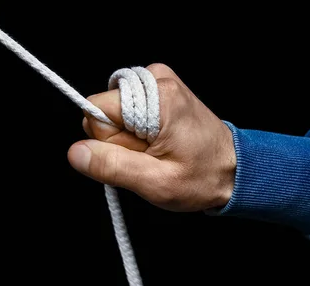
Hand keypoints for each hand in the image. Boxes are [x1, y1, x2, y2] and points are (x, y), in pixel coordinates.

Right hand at [67, 63, 235, 211]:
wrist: (233, 170)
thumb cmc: (202, 177)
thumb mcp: (156, 182)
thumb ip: (113, 166)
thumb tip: (76, 152)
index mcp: (158, 95)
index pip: (95, 112)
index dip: (111, 143)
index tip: (140, 155)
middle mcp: (156, 79)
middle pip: (104, 112)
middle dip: (121, 142)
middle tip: (153, 157)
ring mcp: (158, 82)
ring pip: (113, 115)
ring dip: (130, 140)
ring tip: (160, 152)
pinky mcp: (158, 90)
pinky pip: (126, 113)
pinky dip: (138, 133)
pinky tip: (160, 144)